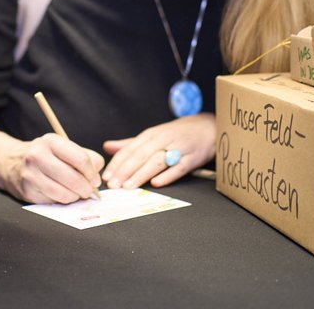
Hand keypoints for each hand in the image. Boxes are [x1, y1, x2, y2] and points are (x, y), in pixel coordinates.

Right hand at [0, 133, 103, 204]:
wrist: (10, 162)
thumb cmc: (44, 155)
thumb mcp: (62, 148)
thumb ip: (85, 157)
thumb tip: (97, 175)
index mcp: (51, 141)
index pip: (80, 159)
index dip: (92, 173)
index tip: (94, 179)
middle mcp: (38, 156)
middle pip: (73, 179)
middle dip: (86, 188)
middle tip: (89, 190)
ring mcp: (30, 174)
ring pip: (64, 193)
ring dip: (75, 196)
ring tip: (75, 192)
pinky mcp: (27, 191)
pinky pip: (53, 201)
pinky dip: (62, 200)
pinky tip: (61, 193)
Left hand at [101, 114, 215, 189]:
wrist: (206, 127)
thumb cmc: (176, 134)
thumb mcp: (152, 136)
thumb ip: (130, 144)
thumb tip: (107, 147)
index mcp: (151, 135)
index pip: (130, 149)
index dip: (117, 163)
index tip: (106, 176)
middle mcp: (163, 139)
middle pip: (141, 155)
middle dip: (125, 170)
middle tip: (114, 185)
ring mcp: (178, 148)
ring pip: (157, 161)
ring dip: (141, 174)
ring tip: (129, 186)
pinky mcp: (192, 158)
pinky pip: (179, 167)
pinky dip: (167, 176)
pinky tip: (156, 183)